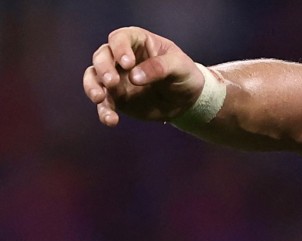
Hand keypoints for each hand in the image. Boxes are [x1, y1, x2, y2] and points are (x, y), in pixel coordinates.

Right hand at [83, 27, 204, 126]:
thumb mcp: (180, 67)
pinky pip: (104, 103)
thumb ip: (159, 68)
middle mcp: (121, 57)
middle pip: (101, 56)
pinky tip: (111, 120)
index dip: (119, 49)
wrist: (188, 99)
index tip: (127, 64)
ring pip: (94, 77)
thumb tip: (134, 77)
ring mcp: (116, 77)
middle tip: (112, 82)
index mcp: (137, 42)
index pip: (119, 38)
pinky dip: (104, 111)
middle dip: (103, 68)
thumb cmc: (185, 75)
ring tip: (99, 99)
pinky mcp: (116, 98)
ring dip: (92, 87)